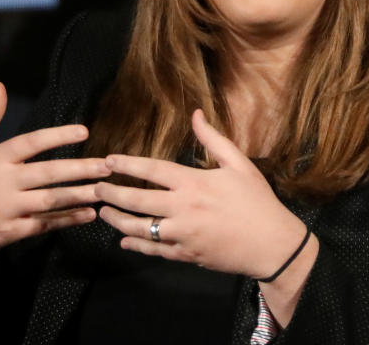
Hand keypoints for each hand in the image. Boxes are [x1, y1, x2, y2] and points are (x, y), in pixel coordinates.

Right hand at [0, 82, 110, 302]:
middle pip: (48, 173)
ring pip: (50, 200)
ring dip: (79, 195)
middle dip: (80, 169)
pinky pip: (43, 224)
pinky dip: (67, 220)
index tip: (85, 131)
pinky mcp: (8, 233)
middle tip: (108, 165)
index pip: (31, 143)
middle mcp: (2, 182)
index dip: (58, 135)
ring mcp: (6, 209)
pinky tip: (88, 214)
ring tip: (104, 190)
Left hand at [95, 109, 307, 278]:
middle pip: (137, 200)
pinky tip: (124, 241)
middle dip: (112, 193)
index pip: (152, 170)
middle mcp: (182, 208)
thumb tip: (196, 114)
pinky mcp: (185, 255)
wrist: (272, 245)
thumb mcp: (240, 164)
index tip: (108, 160)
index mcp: (194, 183)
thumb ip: (214, 139)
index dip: (127, 164)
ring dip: (117, 221)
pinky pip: (154, 251)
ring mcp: (182, 234)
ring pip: (140, 228)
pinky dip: (136, 246)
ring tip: (103, 212)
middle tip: (95, 187)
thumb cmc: (257, 201)